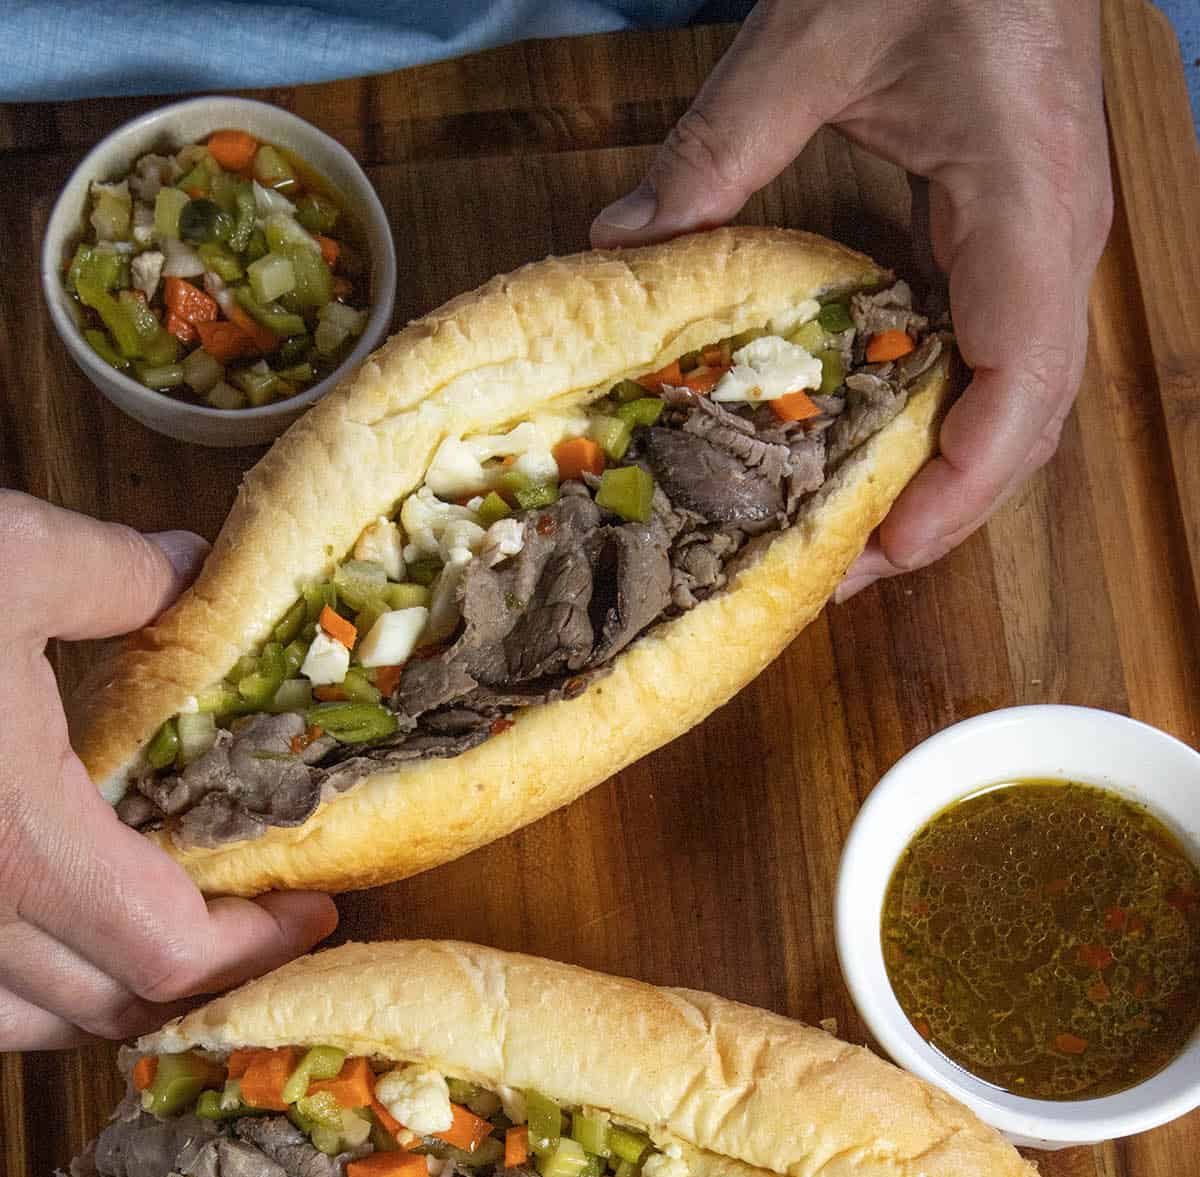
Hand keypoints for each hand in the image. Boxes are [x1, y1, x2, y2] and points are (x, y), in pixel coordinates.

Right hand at [0, 492, 337, 1049]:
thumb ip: (113, 576)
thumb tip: (187, 570)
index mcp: (19, 846)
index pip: (175, 955)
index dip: (259, 946)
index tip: (313, 908)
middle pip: (114, 1008)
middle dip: (202, 977)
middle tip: (258, 927)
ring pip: (26, 1024)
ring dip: (107, 999)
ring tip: (156, 942)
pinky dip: (14, 994)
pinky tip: (29, 938)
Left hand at [591, 0, 1110, 595]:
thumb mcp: (815, 37)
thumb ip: (719, 147)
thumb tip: (620, 244)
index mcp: (1028, 211)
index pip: (1021, 389)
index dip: (958, 488)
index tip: (881, 545)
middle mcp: (1056, 246)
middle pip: (1025, 424)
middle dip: (941, 509)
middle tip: (836, 564)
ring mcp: (1046, 246)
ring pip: (1018, 401)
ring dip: (942, 473)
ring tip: (846, 524)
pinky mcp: (1018, 237)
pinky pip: (995, 355)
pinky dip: (941, 413)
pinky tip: (868, 436)